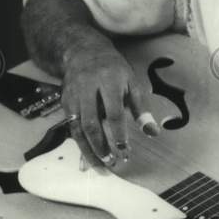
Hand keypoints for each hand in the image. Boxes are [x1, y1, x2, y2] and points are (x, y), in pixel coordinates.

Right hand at [60, 35, 158, 168]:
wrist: (83, 52)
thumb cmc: (114, 70)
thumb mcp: (132, 83)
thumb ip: (141, 109)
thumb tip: (153, 133)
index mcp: (108, 81)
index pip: (113, 112)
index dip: (118, 133)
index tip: (125, 151)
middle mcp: (87, 88)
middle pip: (91, 123)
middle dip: (100, 146)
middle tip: (111, 163)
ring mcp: (73, 96)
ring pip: (77, 128)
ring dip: (88, 150)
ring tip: (100, 167)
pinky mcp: (65, 103)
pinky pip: (71, 128)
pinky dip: (80, 144)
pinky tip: (89, 157)